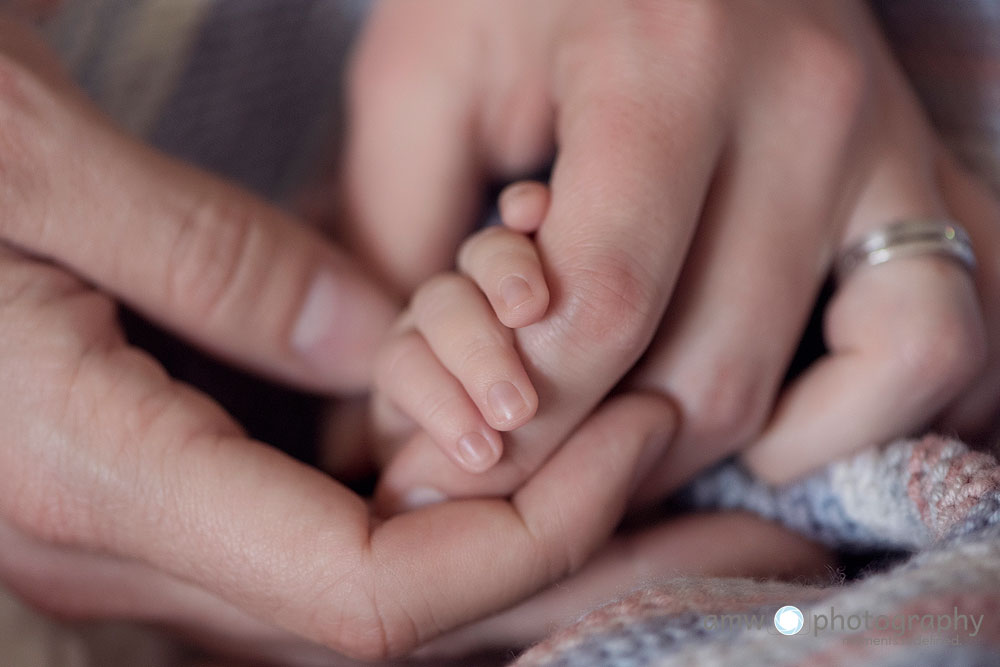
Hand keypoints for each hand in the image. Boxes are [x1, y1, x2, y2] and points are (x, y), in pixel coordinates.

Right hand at [0, 18, 680, 660]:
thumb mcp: (45, 169)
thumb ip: (226, 271)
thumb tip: (381, 347)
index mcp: (90, 477)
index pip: (375, 593)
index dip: (528, 532)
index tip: (634, 430)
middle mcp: (110, 543)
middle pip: (388, 616)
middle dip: (549, 545)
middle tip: (665, 453)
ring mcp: (122, 532)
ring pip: (357, 592)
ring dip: (498, 532)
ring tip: (613, 450)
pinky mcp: (137, 492)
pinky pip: (311, 539)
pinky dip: (420, 506)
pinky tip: (486, 445)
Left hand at [347, 0, 986, 505]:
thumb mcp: (422, 81)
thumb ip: (395, 237)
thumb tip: (387, 403)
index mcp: (664, 66)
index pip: (610, 302)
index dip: (529, 413)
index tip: (469, 447)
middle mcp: (804, 105)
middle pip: (721, 367)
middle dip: (607, 454)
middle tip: (529, 468)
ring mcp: (885, 138)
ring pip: (856, 372)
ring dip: (732, 450)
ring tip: (639, 443)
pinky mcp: (920, 168)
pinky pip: (947, 332)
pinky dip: (872, 411)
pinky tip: (773, 418)